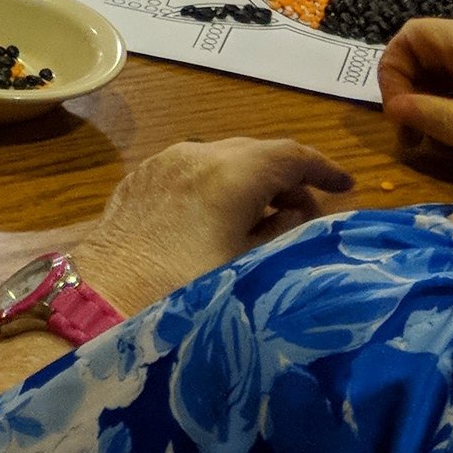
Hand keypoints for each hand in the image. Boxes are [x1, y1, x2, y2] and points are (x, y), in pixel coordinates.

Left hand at [76, 133, 355, 315]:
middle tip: (309, 212)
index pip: (291, 155)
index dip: (323, 168)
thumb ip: (283, 231)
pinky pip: (192, 170)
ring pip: (222, 159)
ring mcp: (164, 162)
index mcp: (231, 171)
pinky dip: (217, 184)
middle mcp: (196, 153)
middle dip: (287, 178)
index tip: (346, 186)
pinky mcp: (141, 177)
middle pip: (256, 153)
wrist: (106, 299)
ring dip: (251, 181)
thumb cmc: (187, 287)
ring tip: (267, 218)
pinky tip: (221, 216)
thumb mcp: (250, 264)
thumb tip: (300, 212)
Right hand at [379, 16, 452, 168]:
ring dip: (433, 100)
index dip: (392, 71)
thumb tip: (394, 108)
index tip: (398, 115)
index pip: (412, 36)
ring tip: (438, 143)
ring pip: (448, 67)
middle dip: (411, 92)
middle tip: (413, 139)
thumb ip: (437, 117)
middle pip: (428, 52)